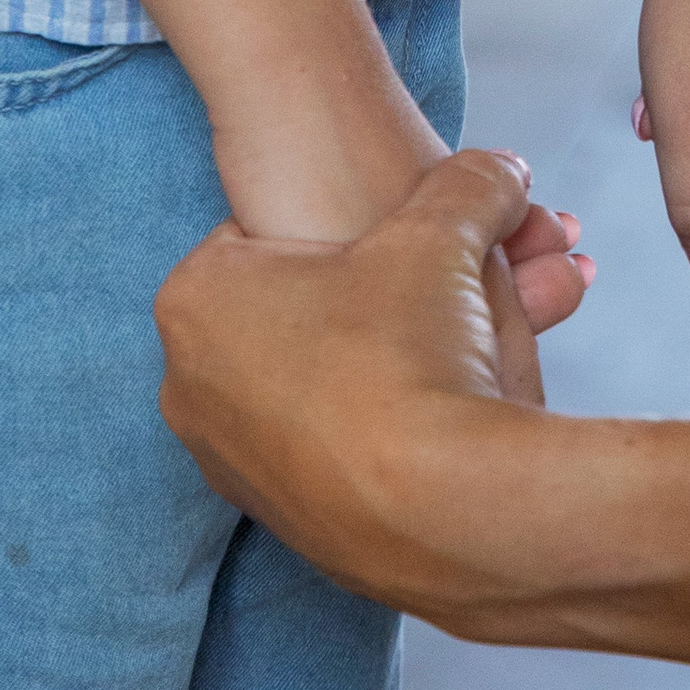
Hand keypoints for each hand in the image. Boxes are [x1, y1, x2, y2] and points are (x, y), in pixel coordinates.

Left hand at [157, 154, 580, 617]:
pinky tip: (437, 411)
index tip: (399, 232)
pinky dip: (379, 422)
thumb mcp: (441, 232)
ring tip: (456, 346)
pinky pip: (329, 443)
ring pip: (317, 376)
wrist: (442, 513)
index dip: (352, 218)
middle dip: (375, 288)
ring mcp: (230, 462)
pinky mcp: (280, 518)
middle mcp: (191, 385)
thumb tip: (498, 171)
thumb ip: (468, 183)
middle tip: (437, 284)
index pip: (275, 222)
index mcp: (199, 298)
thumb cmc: (408, 364)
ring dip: (383, 354)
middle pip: (299, 302)